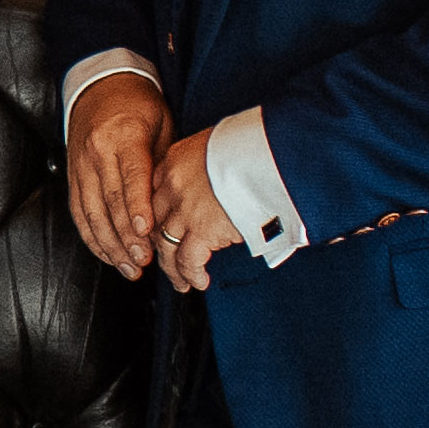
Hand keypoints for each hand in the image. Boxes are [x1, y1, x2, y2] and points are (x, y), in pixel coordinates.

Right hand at [64, 74, 173, 280]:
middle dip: (126, 236)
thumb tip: (169, 203)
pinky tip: (106, 254)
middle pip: (109, 201)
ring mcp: (80, 166)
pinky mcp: (72, 176)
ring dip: (109, 244)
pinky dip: (92, 237)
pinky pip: (78, 212)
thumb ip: (161, 163)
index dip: (137, 208)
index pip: (130, 178)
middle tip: (143, 262)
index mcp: (122, 136)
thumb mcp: (161, 124)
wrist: (100, 86)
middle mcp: (96, 153)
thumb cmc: (137, 105)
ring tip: (128, 267)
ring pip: (90, 213)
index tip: (146, 233)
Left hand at [149, 132, 245, 293]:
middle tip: (166, 259)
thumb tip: (214, 184)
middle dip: (159, 245)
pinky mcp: (202, 230)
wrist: (275, 155)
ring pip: (166, 245)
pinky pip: (188, 260)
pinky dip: (192, 274)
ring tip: (182, 281)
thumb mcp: (220, 145)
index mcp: (175, 160)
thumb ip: (207, 166)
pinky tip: (198, 281)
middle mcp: (173, 184)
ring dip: (173, 268)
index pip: (153, 194)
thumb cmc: (258, 147)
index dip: (156, 217)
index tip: (158, 230)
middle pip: (155, 222)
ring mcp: (184, 208)